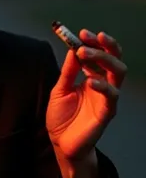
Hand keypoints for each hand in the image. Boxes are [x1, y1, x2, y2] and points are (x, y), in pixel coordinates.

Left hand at [46, 29, 126, 160]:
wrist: (60, 144)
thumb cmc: (61, 118)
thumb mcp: (59, 90)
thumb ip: (68, 71)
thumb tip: (73, 49)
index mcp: (92, 77)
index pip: (101, 54)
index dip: (94, 42)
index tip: (82, 33)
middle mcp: (103, 85)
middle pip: (114, 59)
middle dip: (103, 46)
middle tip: (86, 39)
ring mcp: (106, 98)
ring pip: (117, 72)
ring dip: (103, 59)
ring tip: (85, 53)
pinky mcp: (107, 112)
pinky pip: (111, 96)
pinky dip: (102, 85)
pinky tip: (90, 80)